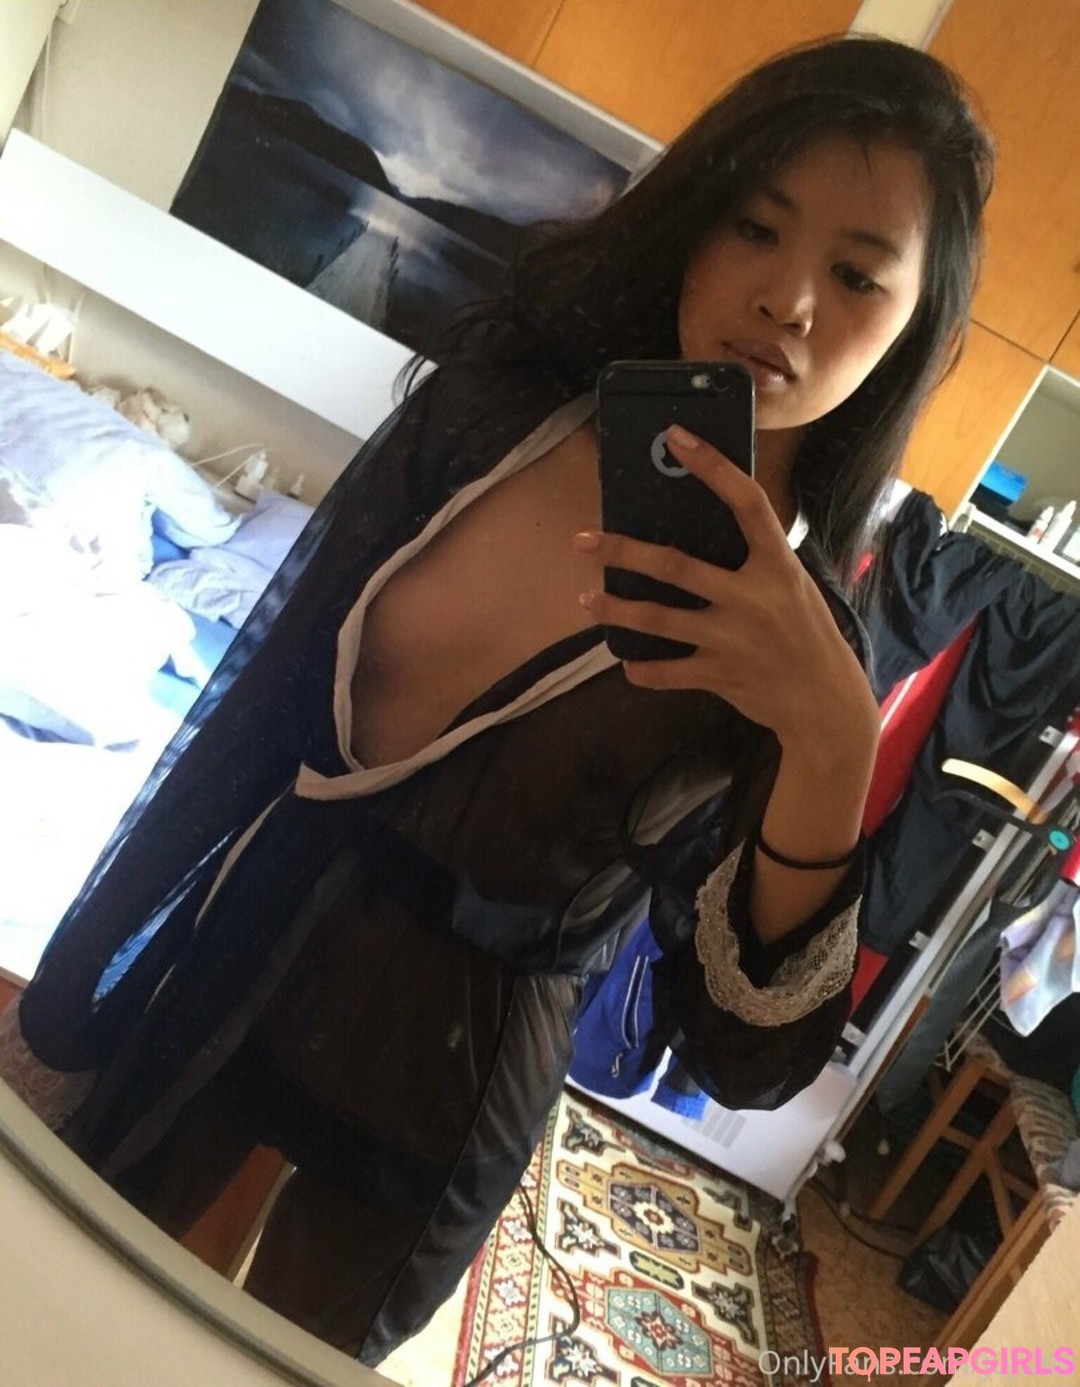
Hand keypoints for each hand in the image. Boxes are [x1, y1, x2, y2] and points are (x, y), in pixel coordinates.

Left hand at [573, 425, 877, 758]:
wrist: (826, 703)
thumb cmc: (806, 634)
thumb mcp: (792, 586)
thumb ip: (754, 562)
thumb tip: (700, 532)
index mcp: (778, 565)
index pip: (746, 502)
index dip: (712, 467)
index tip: (676, 437)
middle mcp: (754, 597)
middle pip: (676, 566)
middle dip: (623, 552)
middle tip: (583, 540)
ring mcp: (734, 638)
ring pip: (658, 620)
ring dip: (616, 609)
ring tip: (586, 600)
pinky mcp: (720, 674)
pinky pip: (667, 671)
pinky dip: (643, 668)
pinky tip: (626, 661)